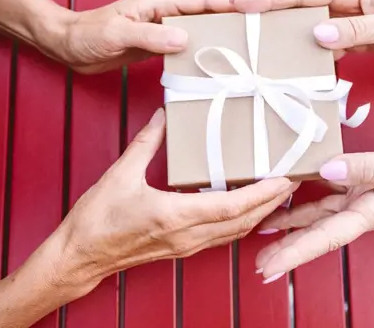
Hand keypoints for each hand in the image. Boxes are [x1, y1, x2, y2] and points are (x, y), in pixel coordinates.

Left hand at [42, 0, 233, 72]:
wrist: (67, 46)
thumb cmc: (87, 35)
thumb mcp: (118, 34)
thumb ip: (150, 35)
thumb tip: (185, 39)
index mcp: (158, 0)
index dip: (226, 4)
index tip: (252, 14)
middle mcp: (164, 11)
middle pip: (205, 12)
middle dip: (229, 21)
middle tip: (254, 37)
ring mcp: (162, 27)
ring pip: (198, 30)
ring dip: (216, 39)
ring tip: (240, 54)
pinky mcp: (158, 44)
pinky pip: (185, 46)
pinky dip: (199, 53)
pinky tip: (210, 66)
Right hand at [45, 108, 296, 296]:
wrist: (80, 256)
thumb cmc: (97, 220)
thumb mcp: (121, 174)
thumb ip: (146, 143)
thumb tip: (165, 116)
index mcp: (175, 216)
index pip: (232, 206)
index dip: (262, 193)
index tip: (284, 178)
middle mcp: (188, 235)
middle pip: (243, 221)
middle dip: (272, 201)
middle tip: (293, 180)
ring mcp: (187, 246)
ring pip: (236, 232)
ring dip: (260, 213)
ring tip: (278, 191)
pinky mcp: (183, 249)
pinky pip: (222, 236)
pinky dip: (242, 221)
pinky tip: (248, 207)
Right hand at [224, 0, 373, 58]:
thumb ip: (358, 31)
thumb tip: (318, 34)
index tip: (240, 1)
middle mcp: (343, 0)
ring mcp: (345, 16)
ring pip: (302, 18)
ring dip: (275, 20)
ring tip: (243, 20)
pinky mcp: (351, 33)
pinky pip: (319, 39)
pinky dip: (299, 45)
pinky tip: (284, 54)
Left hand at [253, 137, 373, 281]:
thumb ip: (367, 165)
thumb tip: (326, 168)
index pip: (329, 236)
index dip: (297, 252)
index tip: (272, 269)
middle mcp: (366, 211)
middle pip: (320, 234)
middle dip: (288, 250)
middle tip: (259, 267)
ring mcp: (366, 201)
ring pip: (321, 218)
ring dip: (292, 227)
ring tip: (262, 235)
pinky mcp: (367, 188)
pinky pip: (332, 198)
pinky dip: (309, 202)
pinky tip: (290, 202)